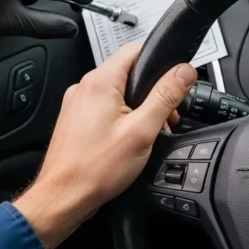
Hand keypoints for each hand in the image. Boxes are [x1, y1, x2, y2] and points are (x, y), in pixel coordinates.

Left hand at [13, 43, 196, 248]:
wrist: (63, 198)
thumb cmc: (95, 169)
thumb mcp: (142, 130)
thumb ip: (165, 96)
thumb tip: (184, 71)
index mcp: (99, 83)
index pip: (135, 50)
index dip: (160, 62)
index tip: (174, 80)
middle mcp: (84, 88)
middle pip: (129, 73)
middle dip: (152, 92)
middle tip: (164, 118)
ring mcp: (77, 104)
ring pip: (117, 93)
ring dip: (138, 108)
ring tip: (145, 134)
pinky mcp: (76, 120)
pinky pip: (105, 108)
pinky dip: (121, 119)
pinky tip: (127, 141)